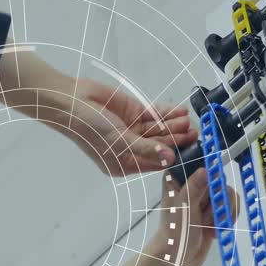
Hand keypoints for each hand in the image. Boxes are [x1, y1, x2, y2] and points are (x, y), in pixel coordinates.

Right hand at [64, 78, 197, 176]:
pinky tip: (181, 111)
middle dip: (177, 140)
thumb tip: (169, 158)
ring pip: (159, 129)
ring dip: (174, 126)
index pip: (154, 163)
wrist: (71, 101)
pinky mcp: (133, 112)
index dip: (172, 157)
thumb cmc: (90, 129)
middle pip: (159, 145)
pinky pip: (154, 114)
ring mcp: (132, 129)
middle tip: (195, 134)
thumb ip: (146, 149)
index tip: (190, 153)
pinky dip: (167, 113)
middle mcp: (130, 148)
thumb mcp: (119, 143)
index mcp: (123, 163)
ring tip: (190, 121)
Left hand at [159, 168, 238, 265]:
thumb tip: (207, 169)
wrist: (178, 258)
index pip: (199, 161)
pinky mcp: (214, 210)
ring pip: (228, 194)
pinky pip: (231, 207)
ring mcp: (204, 198)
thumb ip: (195, 188)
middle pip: (219, 179)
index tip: (214, 184)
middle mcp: (192, 184)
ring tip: (208, 226)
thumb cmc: (175, 232)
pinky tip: (213, 231)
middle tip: (205, 215)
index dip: (211, 170)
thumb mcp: (184, 208)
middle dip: (217, 200)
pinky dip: (225, 220)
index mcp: (178, 178)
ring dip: (221, 213)